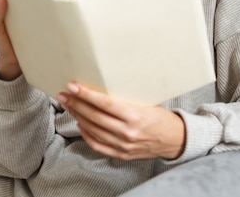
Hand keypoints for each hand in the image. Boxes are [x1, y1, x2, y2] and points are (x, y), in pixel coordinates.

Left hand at [57, 83, 185, 160]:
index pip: (104, 103)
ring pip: (93, 130)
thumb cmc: (161, 117)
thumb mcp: (147, 102)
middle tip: (64, 94)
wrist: (175, 140)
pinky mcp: (122, 154)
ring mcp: (123, 145)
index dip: (86, 94)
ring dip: (78, 116)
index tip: (73, 86)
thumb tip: (102, 84)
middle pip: (95, 116)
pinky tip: (80, 124)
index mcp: (136, 116)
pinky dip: (86, 134)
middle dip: (76, 104)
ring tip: (69, 105)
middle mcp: (128, 132)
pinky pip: (98, 145)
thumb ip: (126, 97)